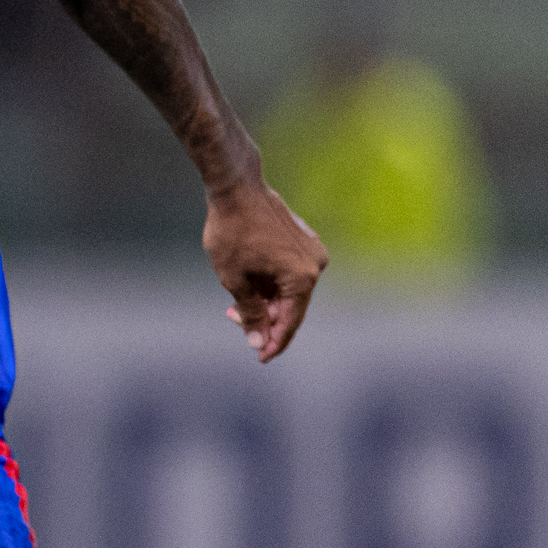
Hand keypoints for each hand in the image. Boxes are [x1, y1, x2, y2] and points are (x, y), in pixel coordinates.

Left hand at [205, 179, 324, 362]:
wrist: (236, 188)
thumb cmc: (232, 233)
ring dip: (264, 301)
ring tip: (233, 303)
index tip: (260, 359)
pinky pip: (289, 273)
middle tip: (233, 321)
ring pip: (289, 290)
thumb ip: (249, 313)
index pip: (290, 322)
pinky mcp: (303, 242)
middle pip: (291, 306)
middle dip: (264, 319)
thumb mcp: (234, 279)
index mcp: (302, 278)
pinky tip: (248, 285)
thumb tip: (259, 343)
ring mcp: (312, 251)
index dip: (274, 343)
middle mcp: (315, 265)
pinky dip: (269, 284)